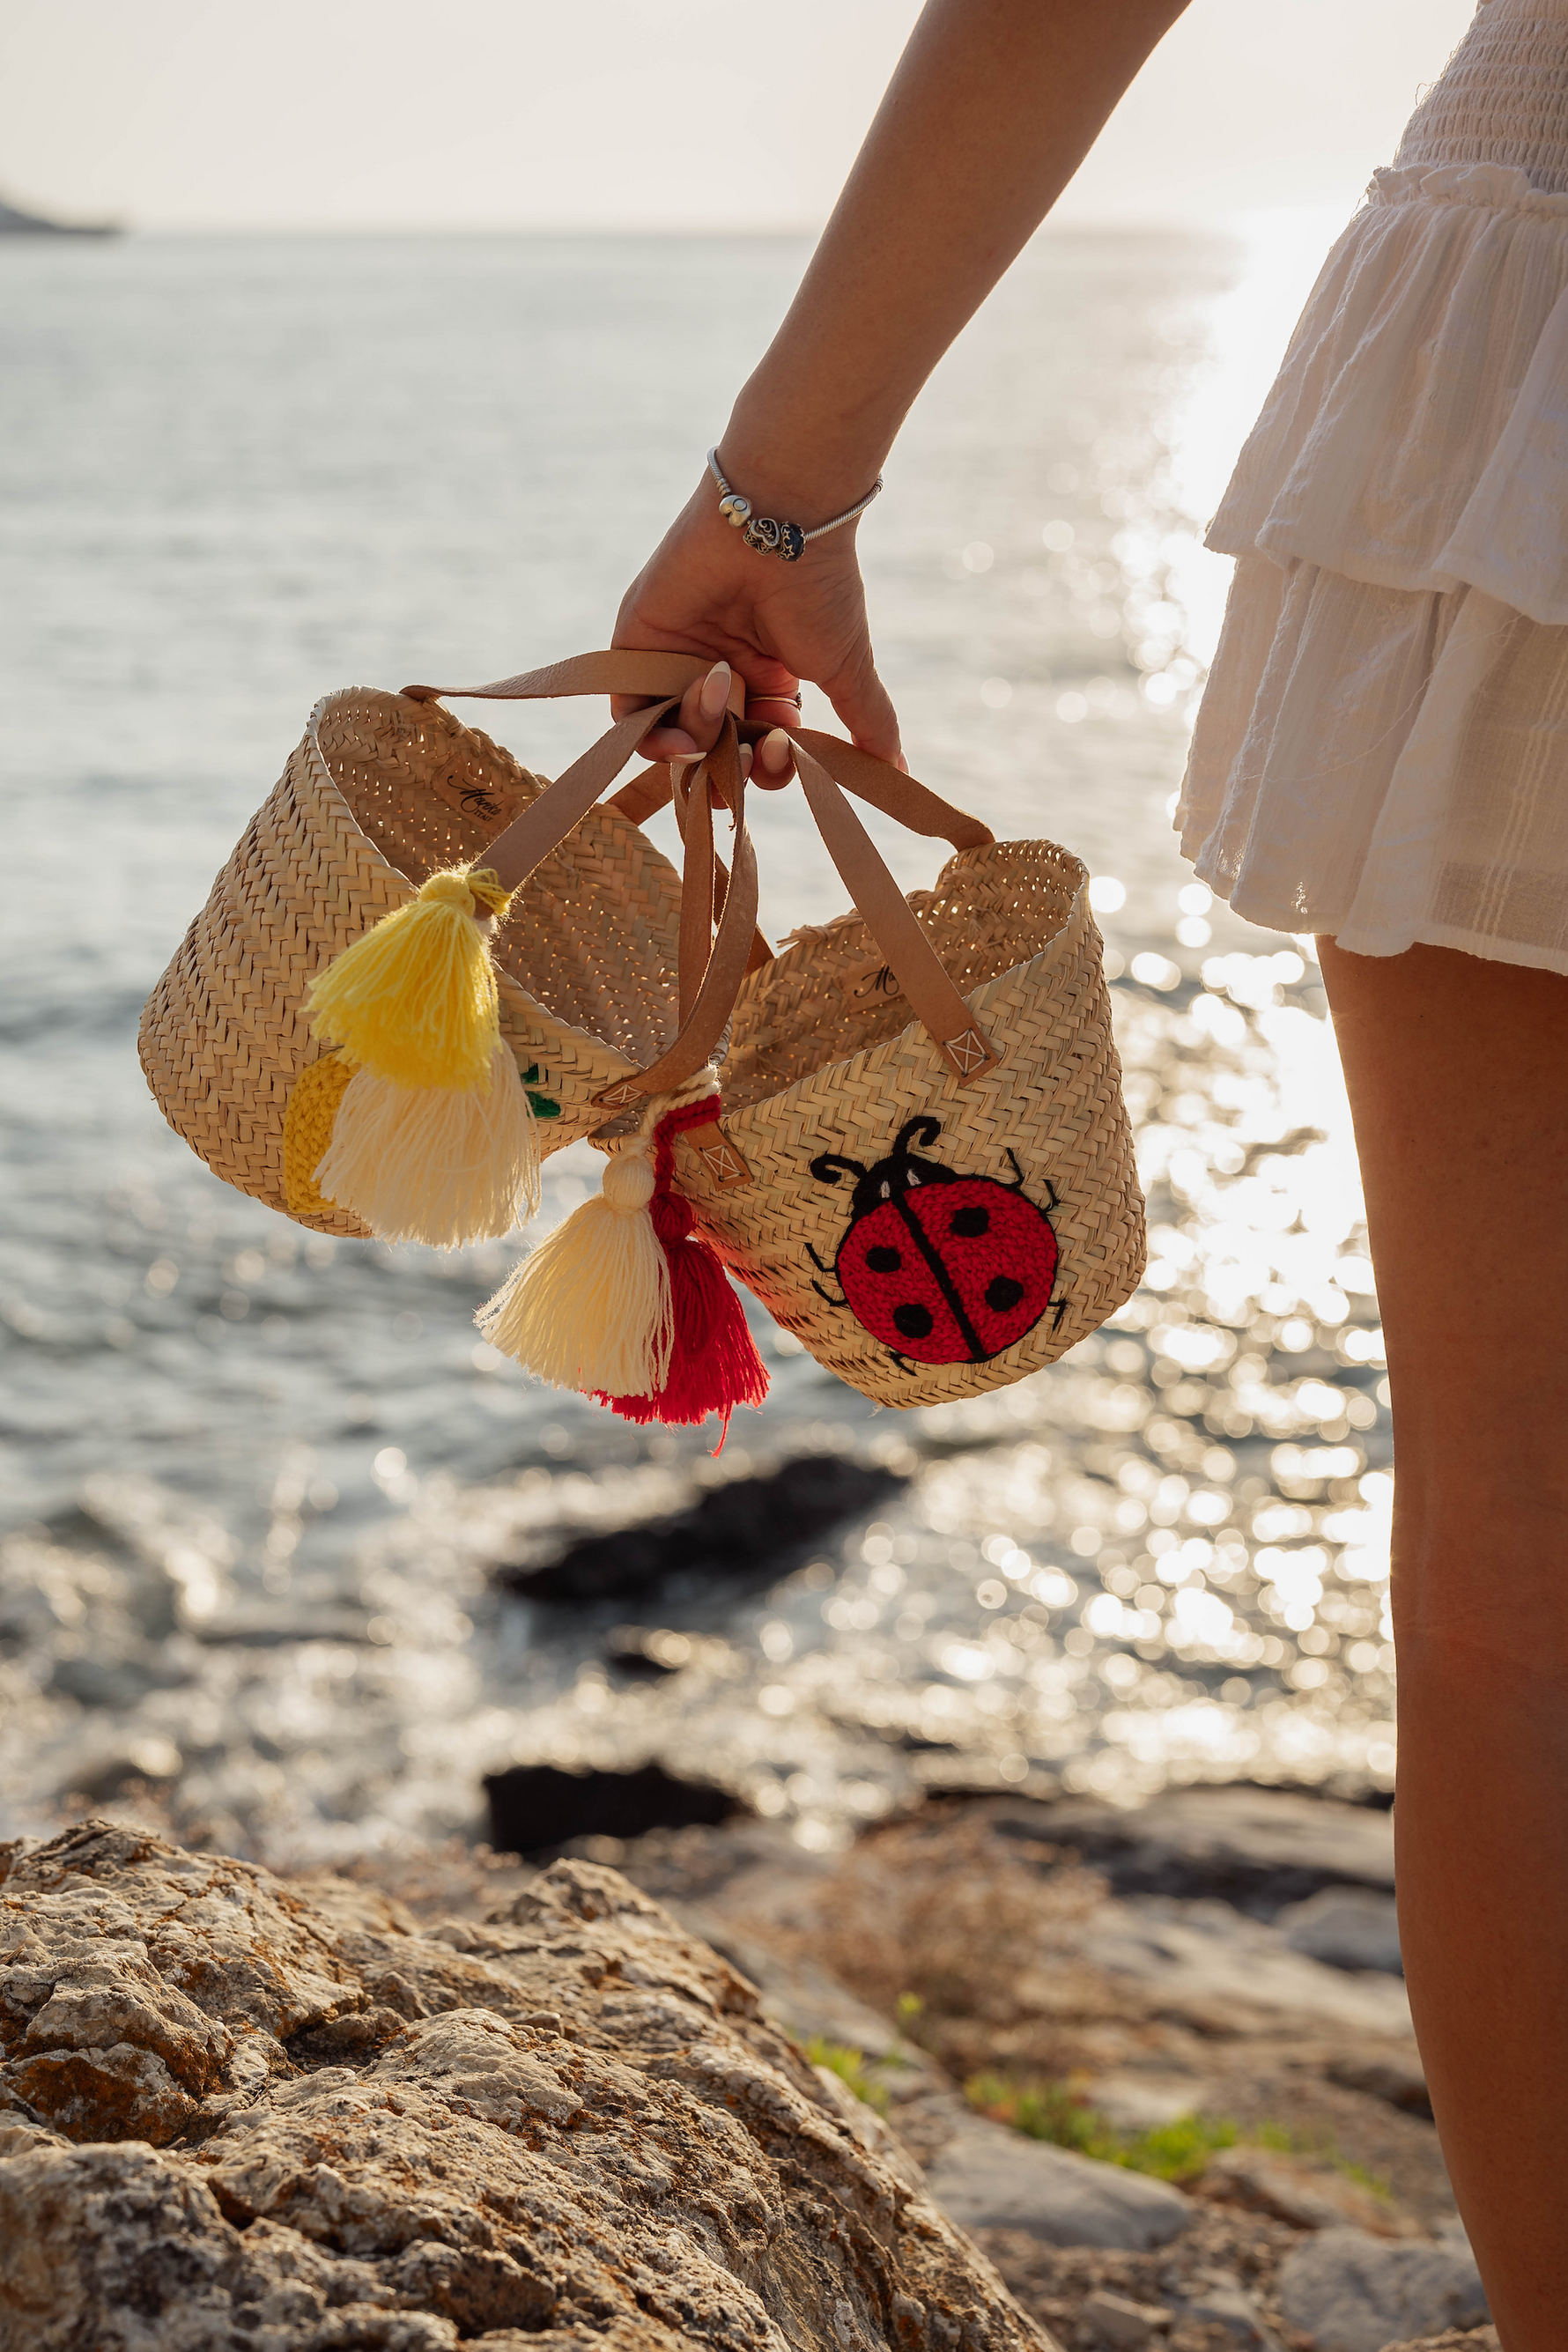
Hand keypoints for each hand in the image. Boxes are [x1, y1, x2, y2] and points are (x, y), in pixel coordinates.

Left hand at [610, 471, 902, 786]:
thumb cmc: (818, 591)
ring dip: (701, 739)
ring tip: (725, 692)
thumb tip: (899, 772)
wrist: (779, 524)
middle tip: (753, 747)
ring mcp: (676, 662)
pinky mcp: (637, 648)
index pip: (757, 751)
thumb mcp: (847, 670)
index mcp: (766, 681)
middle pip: (713, 755)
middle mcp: (720, 675)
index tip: (786, 747)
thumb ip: (870, 724)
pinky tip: (685, 724)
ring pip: (673, 741)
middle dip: (733, 766)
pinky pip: (628, 715)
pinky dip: (653, 734)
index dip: (768, 767)